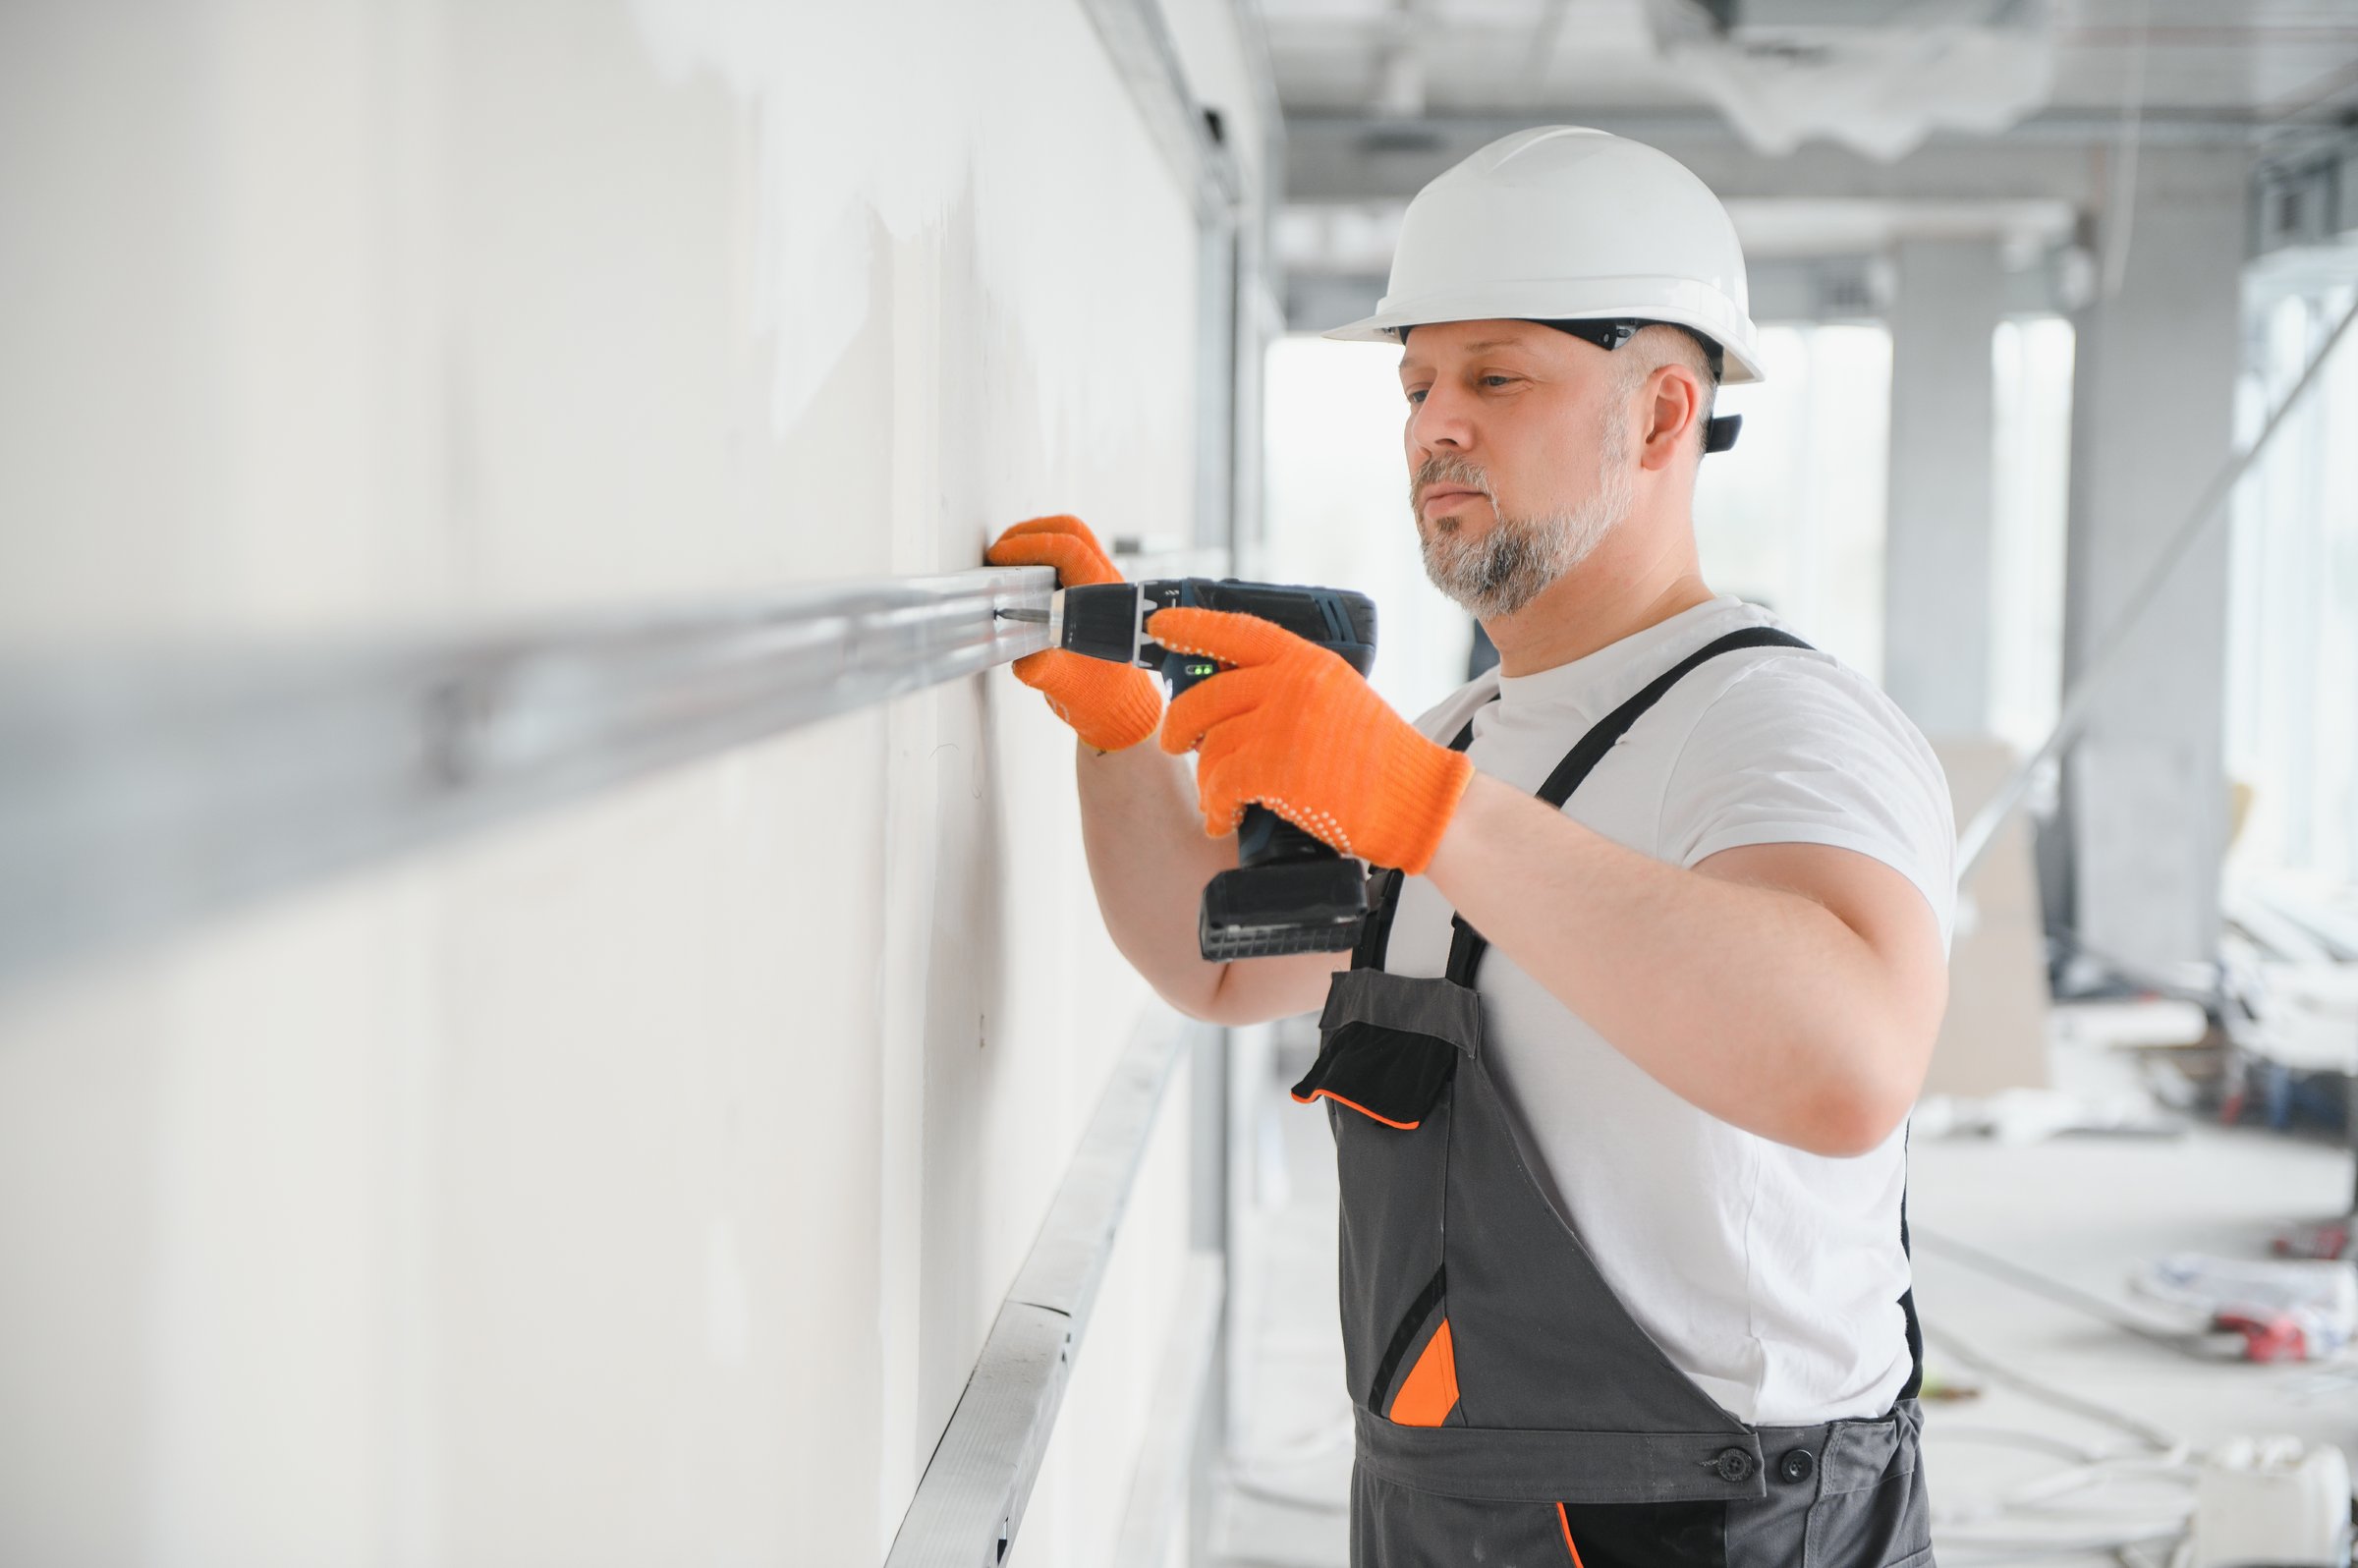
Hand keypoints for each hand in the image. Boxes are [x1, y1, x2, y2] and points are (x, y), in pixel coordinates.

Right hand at [985, 515, 1161, 751]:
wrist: (1120, 708)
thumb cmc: (1100, 696)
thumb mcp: (1067, 685)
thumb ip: (1042, 671)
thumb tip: (1023, 659)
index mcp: (1105, 598)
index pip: (1070, 550)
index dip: (1031, 545)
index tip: (1000, 556)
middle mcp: (1108, 584)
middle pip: (1072, 531)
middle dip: (1031, 532)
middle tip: (999, 552)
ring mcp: (1103, 584)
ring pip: (1073, 539)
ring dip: (1037, 540)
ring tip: (1006, 559)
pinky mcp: (1094, 591)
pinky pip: (1070, 557)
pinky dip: (1043, 555)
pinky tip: (1021, 575)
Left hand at [1152, 606, 1472, 873]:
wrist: (1415, 798)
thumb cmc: (1380, 759)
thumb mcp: (1340, 698)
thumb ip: (1292, 688)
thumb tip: (1232, 702)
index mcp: (1307, 660)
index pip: (1238, 630)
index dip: (1193, 626)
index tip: (1161, 626)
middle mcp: (1292, 683)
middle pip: (1206, 697)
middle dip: (1180, 725)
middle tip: (1174, 743)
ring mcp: (1282, 724)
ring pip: (1211, 747)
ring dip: (1206, 780)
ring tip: (1215, 801)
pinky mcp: (1276, 768)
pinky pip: (1221, 786)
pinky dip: (1215, 808)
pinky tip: (1221, 820)